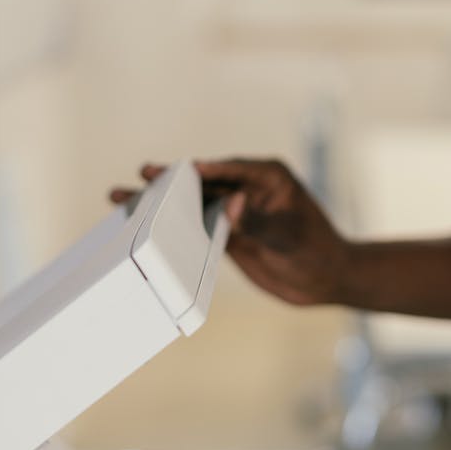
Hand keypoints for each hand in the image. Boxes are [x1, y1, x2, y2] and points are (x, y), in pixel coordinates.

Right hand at [111, 159, 352, 305]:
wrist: (326, 280)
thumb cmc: (317, 250)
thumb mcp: (288, 235)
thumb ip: (258, 220)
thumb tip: (232, 202)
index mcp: (269, 177)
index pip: (232, 170)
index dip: (207, 170)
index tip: (183, 169)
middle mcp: (248, 189)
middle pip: (204, 183)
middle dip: (173, 180)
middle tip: (143, 172)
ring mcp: (236, 212)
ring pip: (194, 204)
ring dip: (164, 204)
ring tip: (124, 197)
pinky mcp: (228, 234)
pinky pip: (197, 227)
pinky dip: (174, 228)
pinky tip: (147, 229)